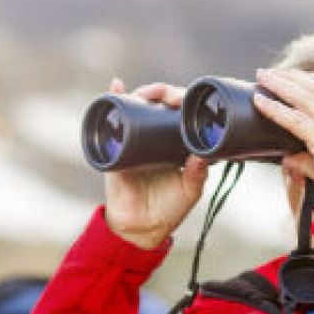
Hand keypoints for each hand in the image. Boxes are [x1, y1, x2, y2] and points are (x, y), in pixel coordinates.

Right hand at [103, 79, 208, 248]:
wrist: (142, 228)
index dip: (184, 102)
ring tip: (151, 91)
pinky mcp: (116, 148)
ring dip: (143, 93)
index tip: (189, 99)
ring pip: (137, 107)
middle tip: (171, 96)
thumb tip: (201, 155)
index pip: (179, 115)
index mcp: (173, 144)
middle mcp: (153, 138)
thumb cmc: (168, 209)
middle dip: (165, 94)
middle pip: (158, 106)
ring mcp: (133, 140)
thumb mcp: (189, 191)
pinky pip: (112, 121)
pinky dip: (113, 99)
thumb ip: (196, 175)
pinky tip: (117, 85)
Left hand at [252, 68, 313, 205]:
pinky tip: (261, 101)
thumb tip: (288, 158)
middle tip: (272, 72)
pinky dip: (276, 108)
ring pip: (307, 98)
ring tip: (263, 76)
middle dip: (294, 77)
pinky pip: (296, 120)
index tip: (295, 76)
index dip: (313, 82)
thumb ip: (309, 161)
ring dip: (282, 84)